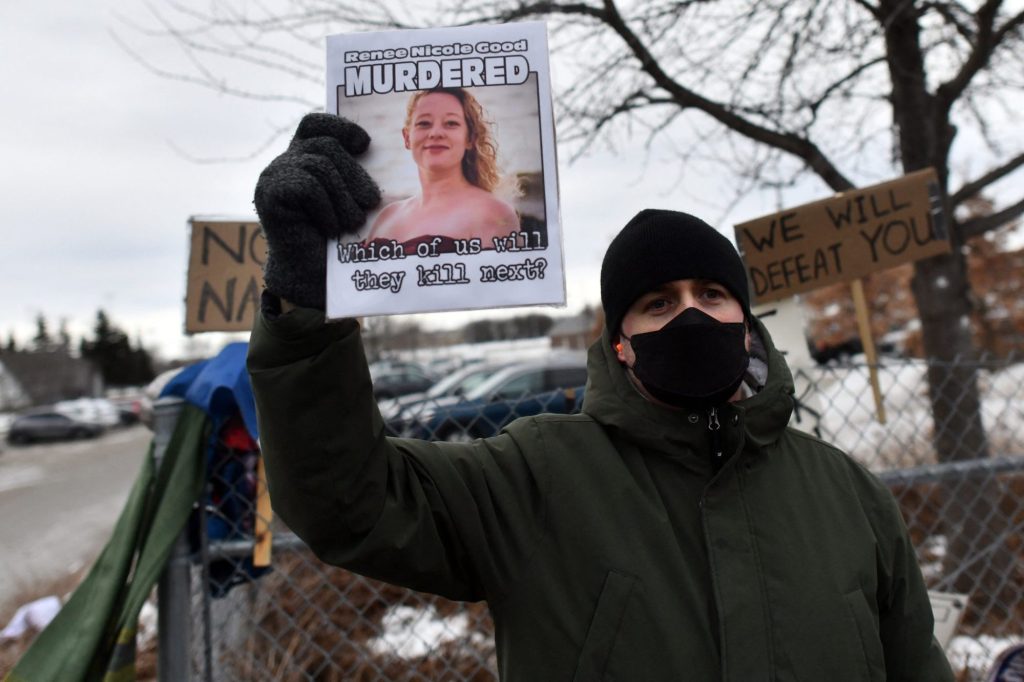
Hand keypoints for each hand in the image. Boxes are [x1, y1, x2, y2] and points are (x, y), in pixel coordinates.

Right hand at [254, 114, 380, 309]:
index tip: (365, 144)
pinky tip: (329, 229)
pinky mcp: (268, 194)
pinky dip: (326, 208)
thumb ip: (352, 173)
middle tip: (370, 200)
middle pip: (325, 145)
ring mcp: (273, 176)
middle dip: (354, 173)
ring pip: (319, 165)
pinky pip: (307, 186)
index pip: (315, 124)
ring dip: (343, 197)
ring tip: (352, 222)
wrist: (312, 278)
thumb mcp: (350, 199)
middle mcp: (285, 162)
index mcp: (304, 158)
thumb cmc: (337, 240)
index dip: (339, 126)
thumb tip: (374, 149)